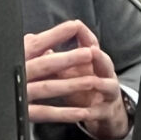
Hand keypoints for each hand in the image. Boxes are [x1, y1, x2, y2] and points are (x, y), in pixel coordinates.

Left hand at [23, 19, 129, 139]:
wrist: (104, 109)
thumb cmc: (82, 86)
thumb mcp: (67, 71)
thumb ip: (53, 59)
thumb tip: (32, 42)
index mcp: (93, 60)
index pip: (91, 42)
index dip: (84, 34)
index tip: (76, 25)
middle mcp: (104, 73)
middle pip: (104, 61)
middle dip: (97, 56)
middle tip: (91, 51)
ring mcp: (108, 92)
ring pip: (107, 85)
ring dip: (98, 83)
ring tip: (93, 82)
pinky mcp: (106, 111)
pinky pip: (99, 112)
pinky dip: (91, 113)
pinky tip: (83, 114)